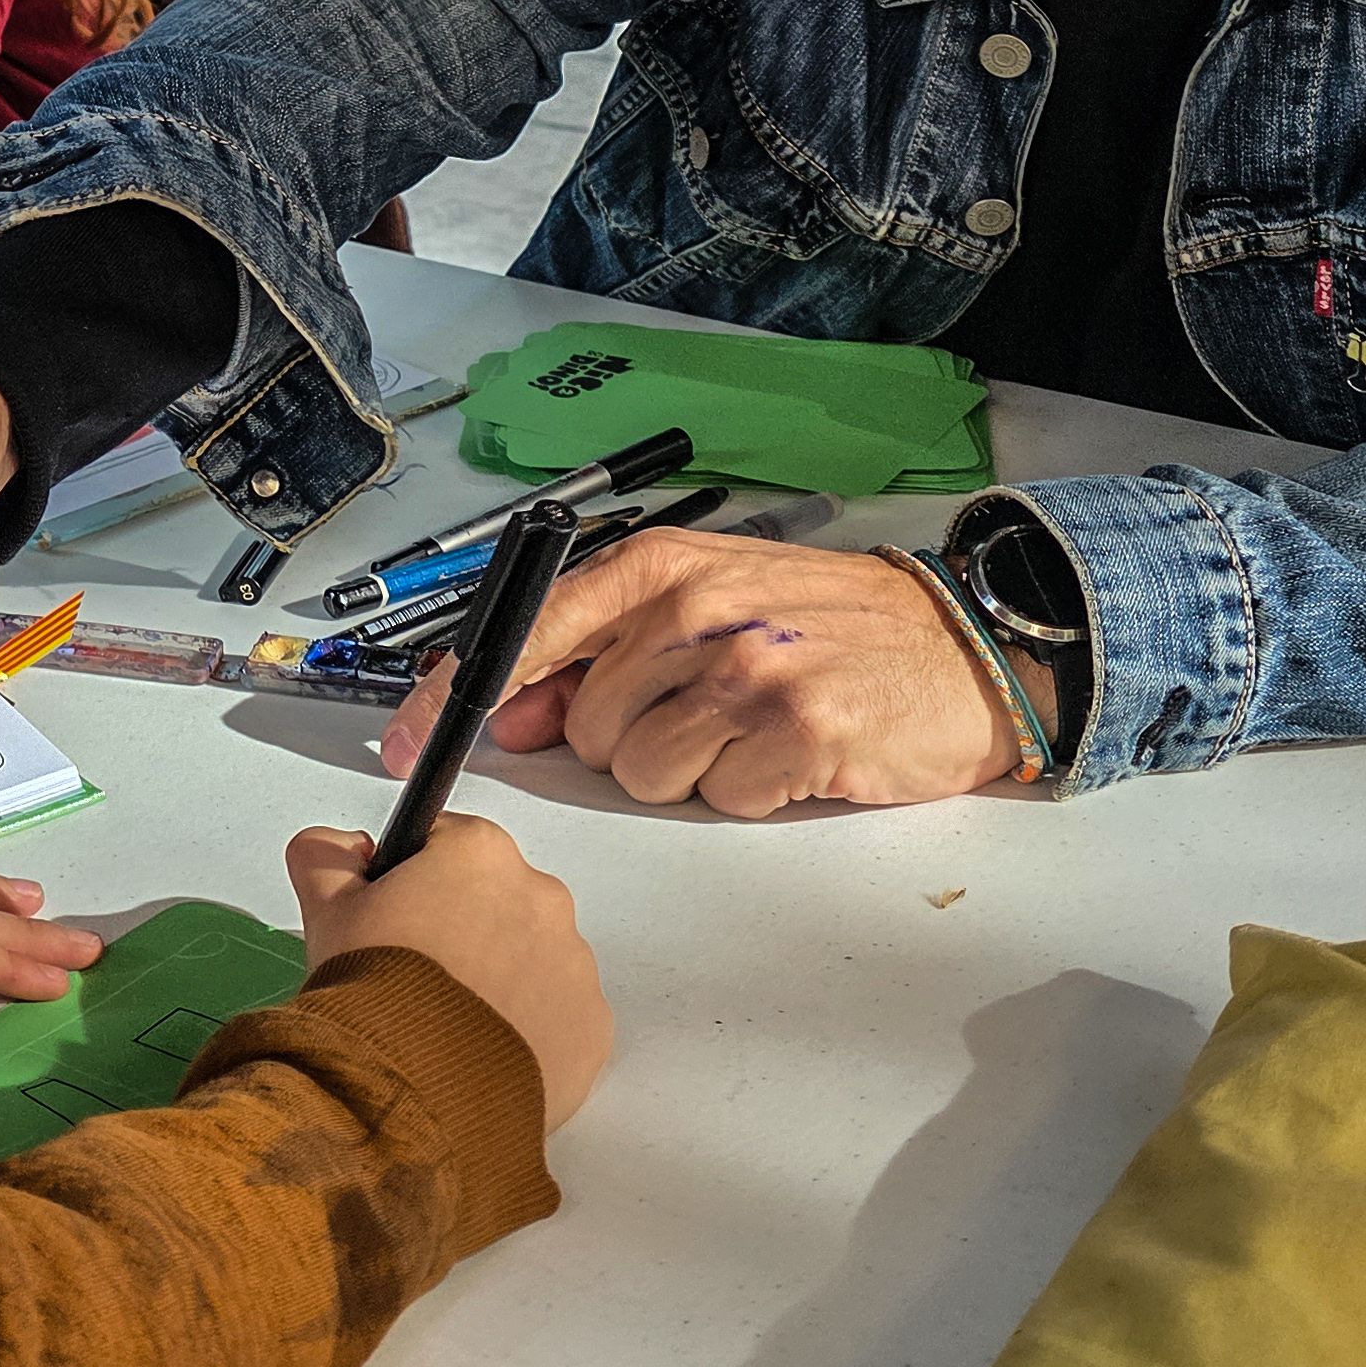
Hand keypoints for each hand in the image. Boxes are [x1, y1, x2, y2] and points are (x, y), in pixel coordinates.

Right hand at [285, 818, 609, 1128]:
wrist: (417, 1089)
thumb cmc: (376, 992)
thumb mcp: (326, 911)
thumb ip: (326, 857)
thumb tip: (338, 847)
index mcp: (480, 852)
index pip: (446, 845)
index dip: (412, 881)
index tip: (395, 917)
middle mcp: (541, 895)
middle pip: (496, 900)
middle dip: (462, 929)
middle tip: (417, 977)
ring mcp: (574, 963)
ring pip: (531, 958)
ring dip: (498, 978)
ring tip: (447, 1023)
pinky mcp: (592, 1026)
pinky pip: (558, 1016)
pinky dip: (527, 1029)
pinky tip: (481, 1052)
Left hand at [374, 528, 1023, 817]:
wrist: (956, 647)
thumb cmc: (821, 625)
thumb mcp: (706, 604)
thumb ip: (603, 650)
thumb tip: (515, 709)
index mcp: (659, 568)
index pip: (528, 632)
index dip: (461, 692)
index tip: (409, 733)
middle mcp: (694, 612)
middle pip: (588, 728)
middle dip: (631, 741)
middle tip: (704, 714)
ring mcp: (747, 672)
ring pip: (645, 773)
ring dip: (692, 772)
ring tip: (750, 731)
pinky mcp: (797, 733)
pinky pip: (721, 798)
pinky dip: (751, 791)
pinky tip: (792, 753)